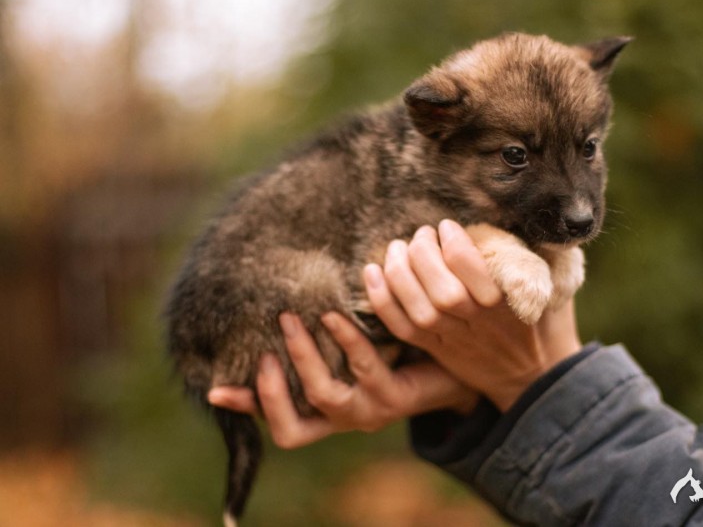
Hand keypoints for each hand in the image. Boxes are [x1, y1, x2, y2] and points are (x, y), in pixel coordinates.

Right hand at [208, 311, 477, 448]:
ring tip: (293, 318)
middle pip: (291, 429)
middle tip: (263, 342)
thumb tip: (282, 305)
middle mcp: (343, 420)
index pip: (279, 422)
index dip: (248, 410)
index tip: (216, 389)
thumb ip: (321, 339)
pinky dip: (345, 338)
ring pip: (322, 394)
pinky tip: (334, 313)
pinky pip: (363, 367)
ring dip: (303, 355)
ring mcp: (369, 413)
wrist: (455, 364)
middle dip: (272, 387)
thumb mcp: (353, 348)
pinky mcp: (395, 397)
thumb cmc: (397, 351)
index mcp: (329, 413)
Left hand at [366, 219, 580, 410]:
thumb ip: (545, 253)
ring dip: (398, 274)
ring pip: (418, 310)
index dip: (453, 243)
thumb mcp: (558, 285)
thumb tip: (538, 217)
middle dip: (422, 256)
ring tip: (396, 248)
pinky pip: (402, 328)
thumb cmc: (546, 321)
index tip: (448, 227)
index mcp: (511, 303)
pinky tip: (372, 272)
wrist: (535, 378)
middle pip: (441, 291)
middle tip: (420, 235)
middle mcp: (481, 324)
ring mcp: (456, 340)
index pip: (472, 270)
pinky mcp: (437, 350)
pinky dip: (381, 301)